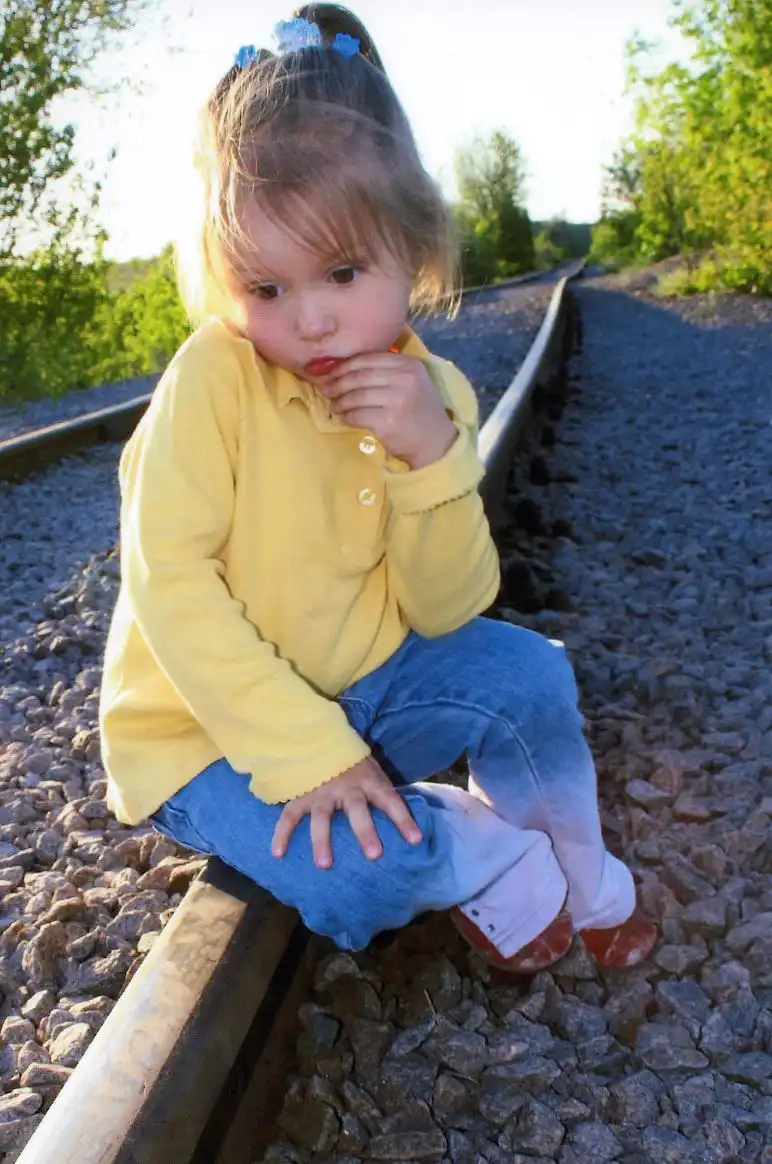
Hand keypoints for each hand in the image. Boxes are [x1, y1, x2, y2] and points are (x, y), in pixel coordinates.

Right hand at [271, 756, 422, 868]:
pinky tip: (278, 853)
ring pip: (322, 817)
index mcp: (369, 781)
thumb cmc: (355, 765)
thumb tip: (404, 824)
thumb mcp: (374, 772)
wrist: (322, 737)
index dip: (403, 820)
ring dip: (322, 840)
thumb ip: (383, 794)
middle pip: (357, 809)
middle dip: (365, 831)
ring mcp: (322, 791)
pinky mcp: (302, 795)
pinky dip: (282, 833)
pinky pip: (289, 814)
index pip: (390, 800)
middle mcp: (347, 787)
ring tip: (324, 865)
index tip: (415, 841)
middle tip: (373, 855)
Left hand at [318, 352, 457, 468]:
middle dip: (338, 382)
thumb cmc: (418, 411)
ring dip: (340, 401)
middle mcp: (405, 378)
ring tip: (333, 405)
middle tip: (325, 389)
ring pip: (357, 395)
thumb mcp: (411, 382)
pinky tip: (343, 418)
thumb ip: (387, 371)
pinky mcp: (388, 421)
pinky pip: (358, 415)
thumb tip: (345, 368)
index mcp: (409, 364)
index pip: (369, 358)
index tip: (331, 372)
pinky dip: (347, 417)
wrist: (435, 442)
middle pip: (360, 376)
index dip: (345, 365)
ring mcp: (397, 399)